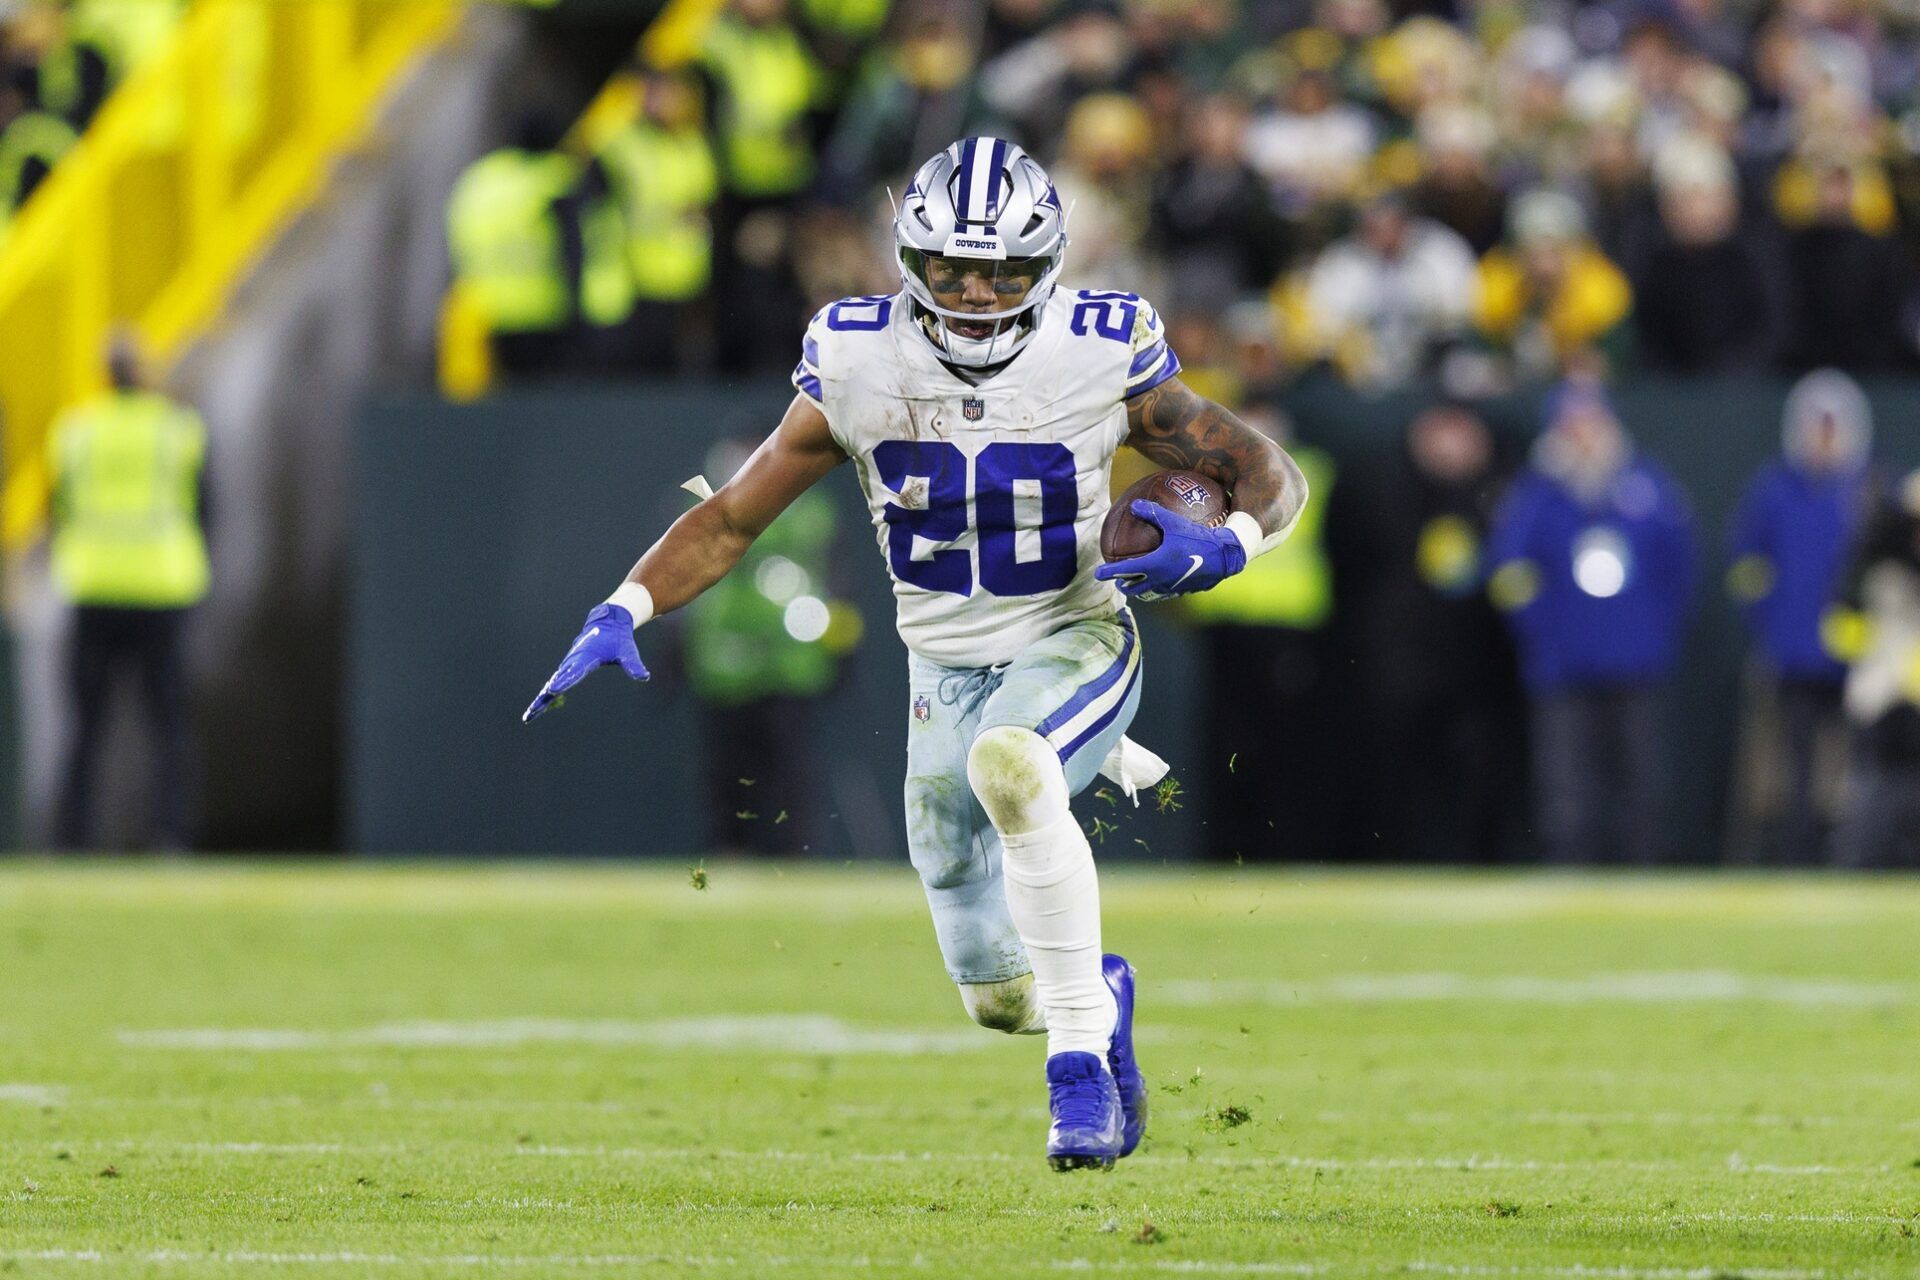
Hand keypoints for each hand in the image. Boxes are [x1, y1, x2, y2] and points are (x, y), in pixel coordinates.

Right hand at [522, 603, 649, 721]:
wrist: (607, 623)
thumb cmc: (618, 638)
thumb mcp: (628, 651)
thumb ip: (634, 665)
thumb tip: (644, 677)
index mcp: (587, 656)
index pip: (575, 670)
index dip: (565, 680)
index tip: (553, 689)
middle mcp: (574, 660)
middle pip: (557, 680)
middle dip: (547, 694)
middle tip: (535, 708)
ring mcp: (568, 664)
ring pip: (552, 684)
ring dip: (541, 699)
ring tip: (530, 716)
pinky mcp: (567, 668)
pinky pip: (554, 685)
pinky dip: (544, 697)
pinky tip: (536, 711)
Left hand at [1094, 500, 1247, 600]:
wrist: (1224, 556)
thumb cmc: (1197, 538)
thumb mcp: (1174, 522)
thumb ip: (1153, 513)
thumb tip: (1133, 504)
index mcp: (1153, 565)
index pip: (1124, 571)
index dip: (1108, 572)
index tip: (1097, 574)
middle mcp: (1159, 580)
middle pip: (1134, 588)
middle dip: (1123, 585)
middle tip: (1118, 581)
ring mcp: (1171, 587)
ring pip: (1149, 592)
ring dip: (1140, 589)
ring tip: (1136, 585)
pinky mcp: (1184, 590)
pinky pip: (1165, 591)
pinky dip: (1158, 588)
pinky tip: (1162, 581)